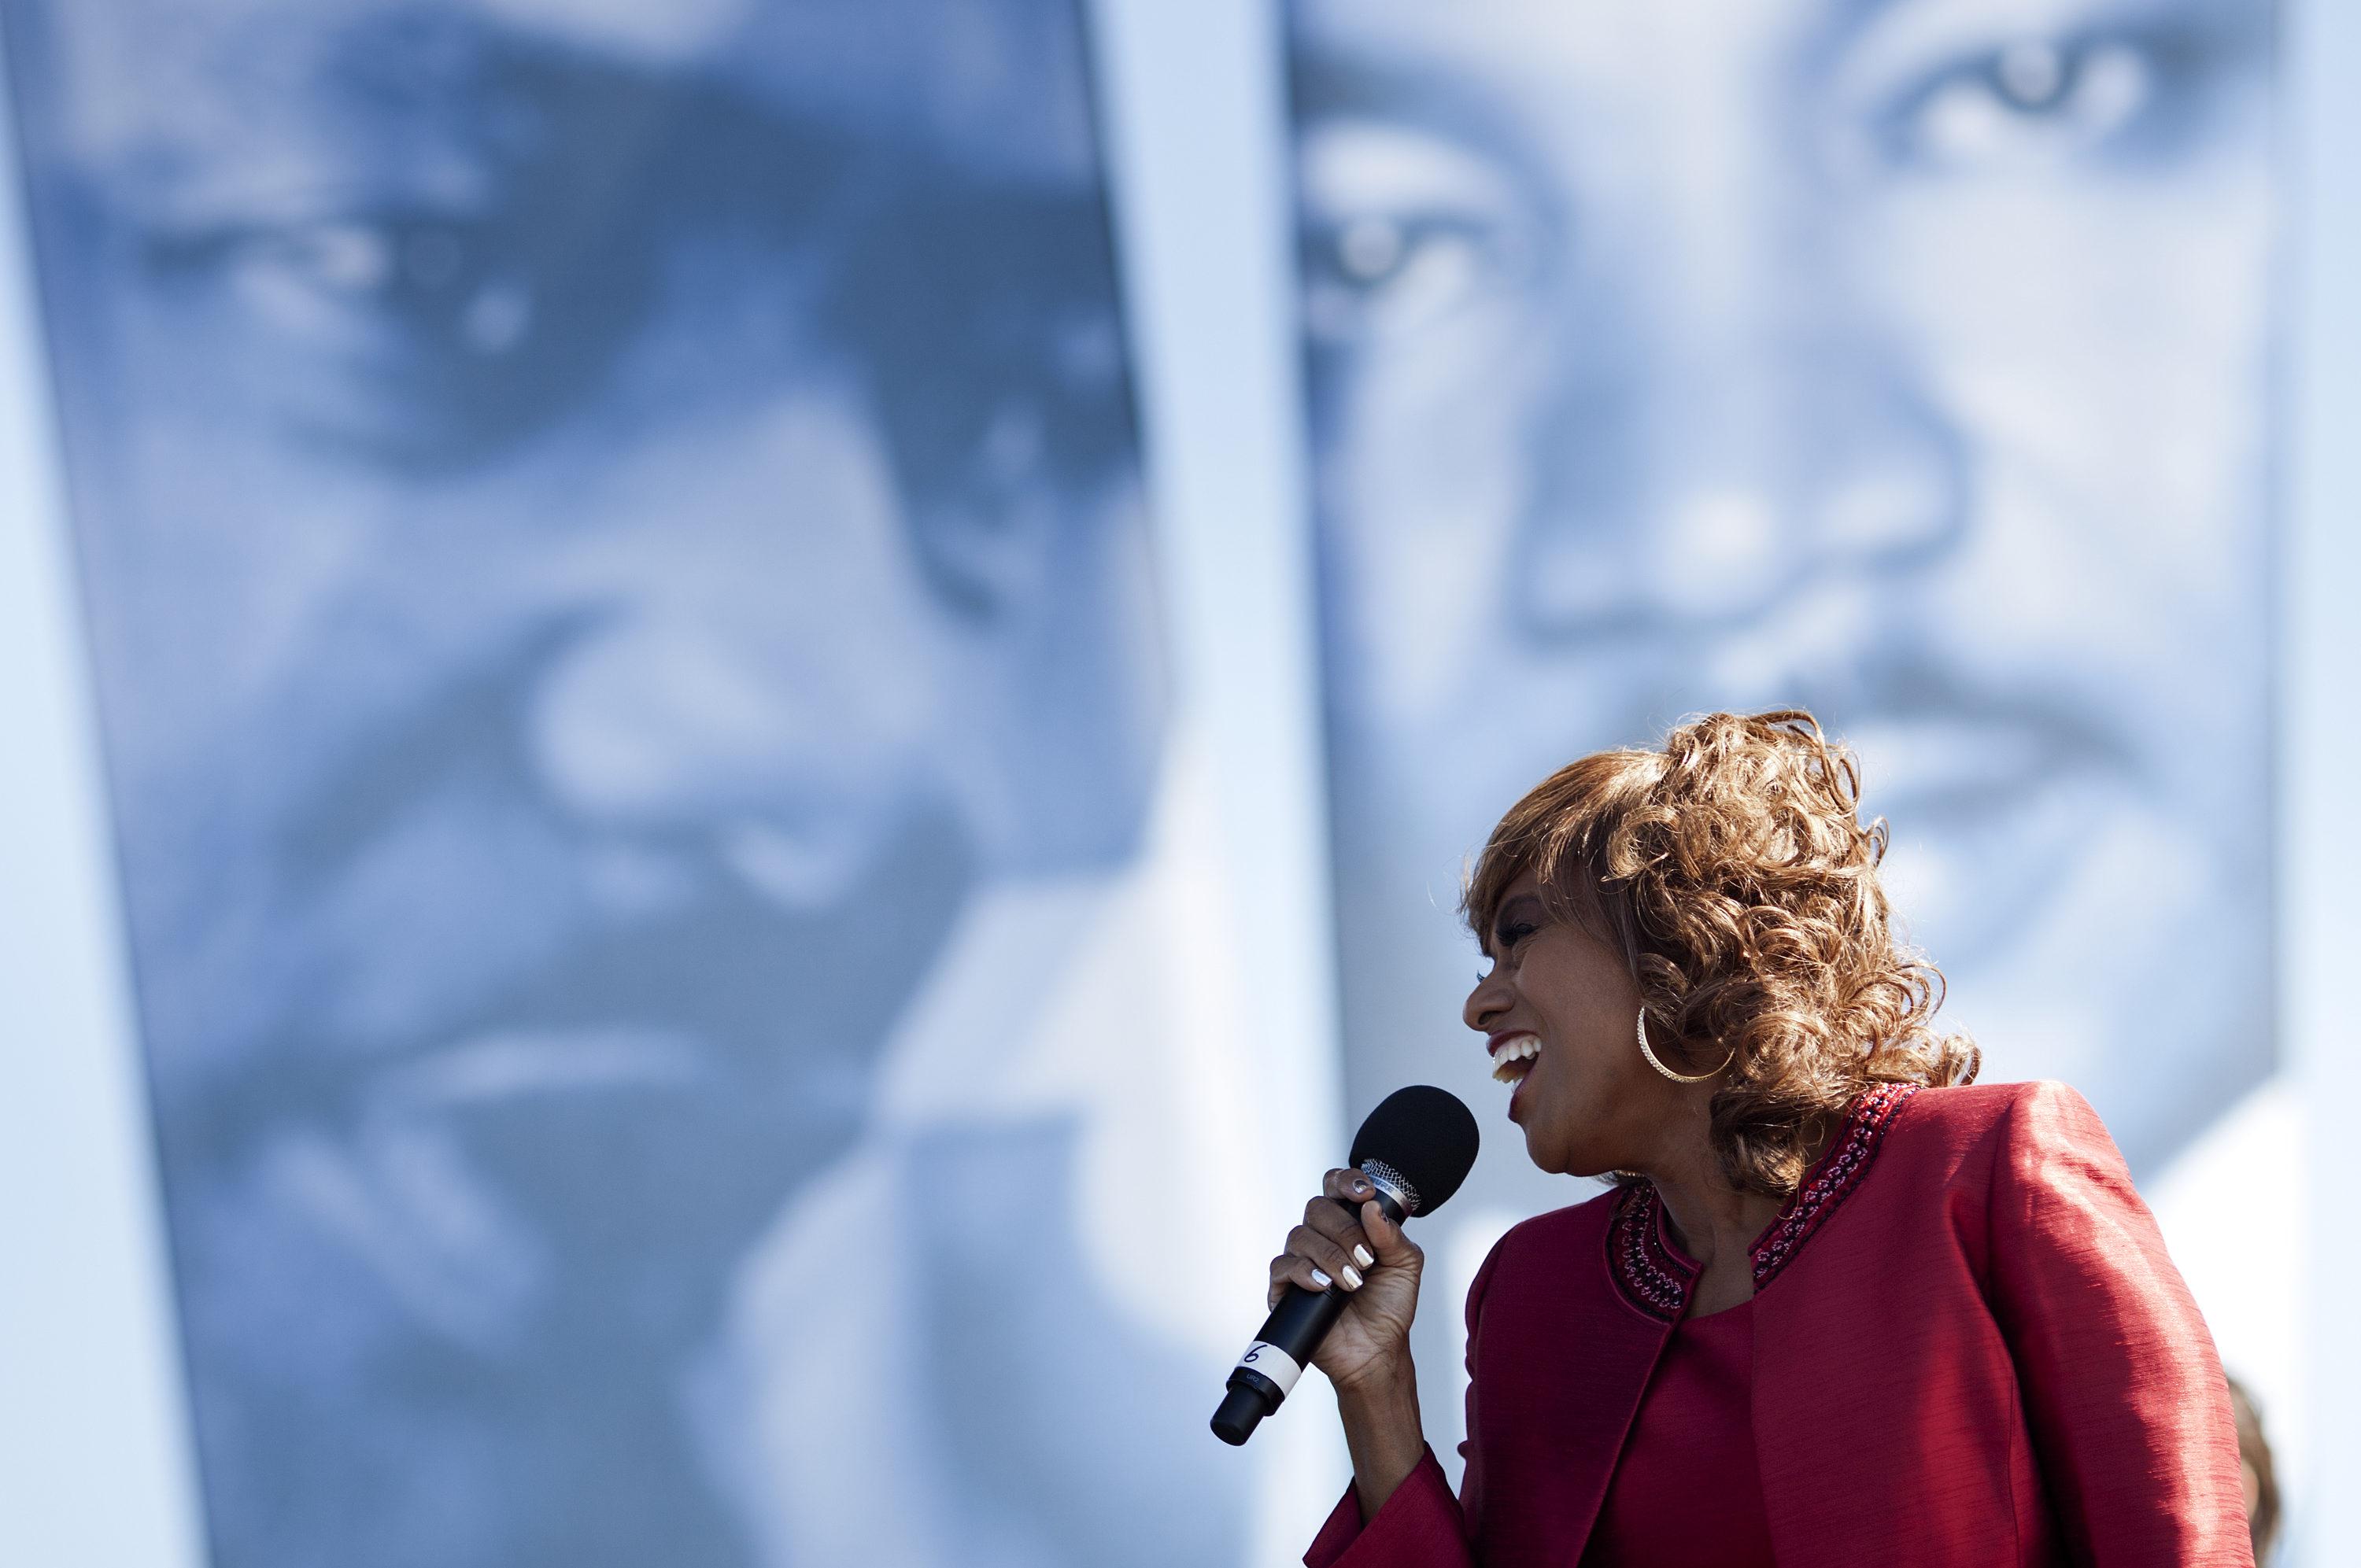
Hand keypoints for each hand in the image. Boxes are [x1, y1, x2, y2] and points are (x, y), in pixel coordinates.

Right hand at [1266, 1167, 1423, 1391]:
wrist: (1377, 1350)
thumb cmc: (1389, 1307)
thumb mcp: (1405, 1265)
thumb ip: (1391, 1234)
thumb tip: (1371, 1207)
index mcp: (1348, 1224)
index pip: (1335, 1187)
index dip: (1346, 1182)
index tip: (1364, 1193)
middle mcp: (1322, 1237)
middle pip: (1317, 1208)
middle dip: (1345, 1230)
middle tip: (1366, 1259)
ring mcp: (1302, 1261)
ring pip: (1300, 1235)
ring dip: (1331, 1256)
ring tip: (1353, 1282)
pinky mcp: (1285, 1288)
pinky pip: (1283, 1266)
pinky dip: (1305, 1272)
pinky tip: (1325, 1286)